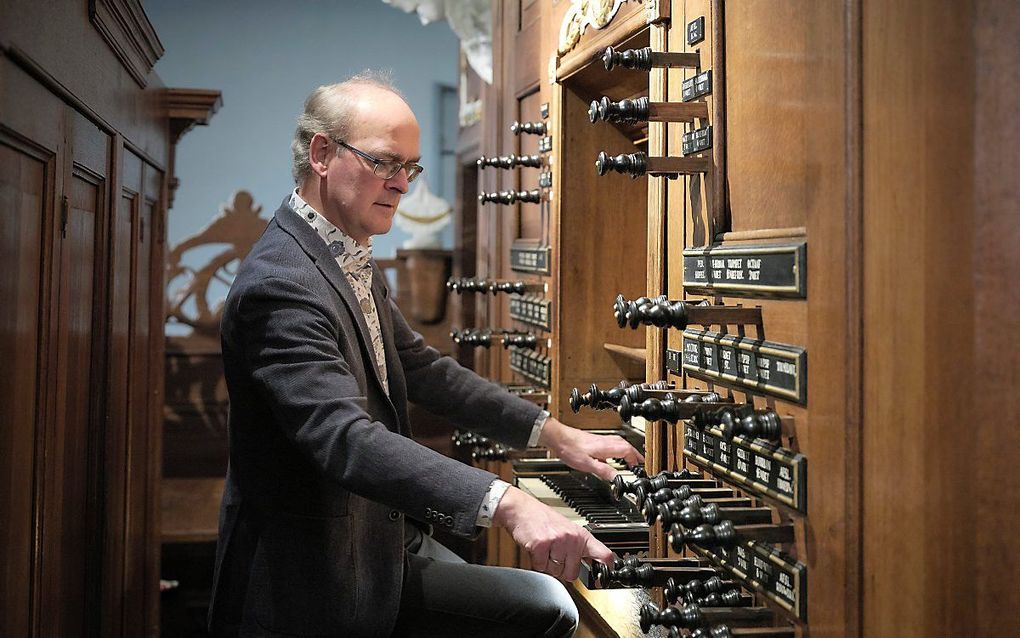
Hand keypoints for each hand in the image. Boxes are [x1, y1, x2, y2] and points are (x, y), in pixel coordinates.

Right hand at [492, 486, 614, 581]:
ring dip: (547, 564)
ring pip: (555, 572)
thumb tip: (592, 564)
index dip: (607, 568)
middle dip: (561, 569)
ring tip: (545, 549)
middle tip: (554, 554)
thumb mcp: (568, 530)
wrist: (522, 509)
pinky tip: (536, 549)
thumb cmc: (543, 520)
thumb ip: (580, 547)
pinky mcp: (541, 546)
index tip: (605, 577)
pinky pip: (541, 567)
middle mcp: (572, 538)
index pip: (604, 554)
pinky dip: (536, 562)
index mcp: (582, 535)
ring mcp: (557, 541)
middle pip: (572, 573)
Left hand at [538, 417, 643, 481]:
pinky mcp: (594, 441)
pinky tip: (611, 457)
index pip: (628, 452)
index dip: (636, 460)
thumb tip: (617, 478)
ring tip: (630, 460)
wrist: (558, 437)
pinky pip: (612, 444)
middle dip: (635, 455)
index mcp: (607, 447)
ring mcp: (600, 440)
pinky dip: (617, 450)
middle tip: (639, 464)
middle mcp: (606, 441)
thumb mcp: (588, 465)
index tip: (639, 468)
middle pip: (626, 446)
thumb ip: (604, 471)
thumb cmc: (570, 448)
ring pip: (620, 444)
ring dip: (627, 451)